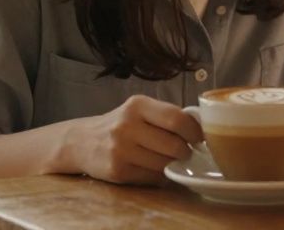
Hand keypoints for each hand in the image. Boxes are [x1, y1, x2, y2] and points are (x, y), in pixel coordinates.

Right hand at [59, 95, 203, 184]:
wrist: (82, 141)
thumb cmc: (120, 124)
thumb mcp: (139, 110)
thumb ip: (166, 116)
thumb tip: (202, 129)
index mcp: (137, 105)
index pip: (177, 119)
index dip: (194, 131)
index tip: (200, 138)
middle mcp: (127, 126)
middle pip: (174, 145)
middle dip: (186, 151)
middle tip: (187, 152)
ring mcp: (120, 150)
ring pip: (164, 163)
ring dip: (173, 164)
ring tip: (169, 159)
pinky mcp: (117, 170)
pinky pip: (152, 177)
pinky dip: (160, 175)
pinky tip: (154, 167)